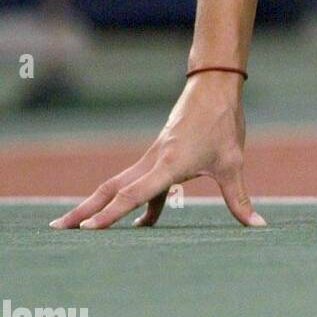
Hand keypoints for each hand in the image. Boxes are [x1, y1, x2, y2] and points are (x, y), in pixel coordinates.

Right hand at [49, 72, 264, 229]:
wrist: (214, 86)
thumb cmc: (223, 122)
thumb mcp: (233, 162)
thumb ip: (239, 198)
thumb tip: (257, 225)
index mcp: (168, 164)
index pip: (135, 194)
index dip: (113, 214)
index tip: (89, 231)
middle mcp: (154, 161)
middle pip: (112, 189)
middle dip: (85, 210)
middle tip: (58, 229)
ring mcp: (153, 158)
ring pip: (119, 184)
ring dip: (99, 204)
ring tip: (78, 226)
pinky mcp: (159, 156)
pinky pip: (138, 183)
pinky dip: (130, 202)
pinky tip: (139, 224)